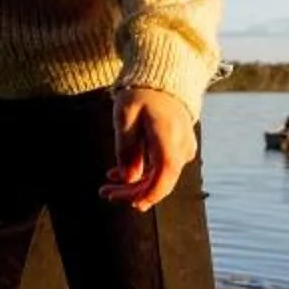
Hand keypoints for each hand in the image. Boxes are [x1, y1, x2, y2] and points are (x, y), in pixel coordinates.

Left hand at [101, 83, 199, 211]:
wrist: (161, 84)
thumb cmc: (141, 96)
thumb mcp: (124, 115)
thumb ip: (126, 147)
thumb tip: (128, 179)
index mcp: (168, 133)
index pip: (166, 170)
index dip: (152, 192)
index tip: (134, 204)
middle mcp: (181, 145)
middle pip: (161, 180)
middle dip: (133, 193)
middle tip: (105, 194)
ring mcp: (183, 150)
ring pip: (160, 179)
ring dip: (134, 186)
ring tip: (107, 187)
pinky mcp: (178, 152)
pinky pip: (161, 171)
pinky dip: (141, 176)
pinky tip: (119, 175)